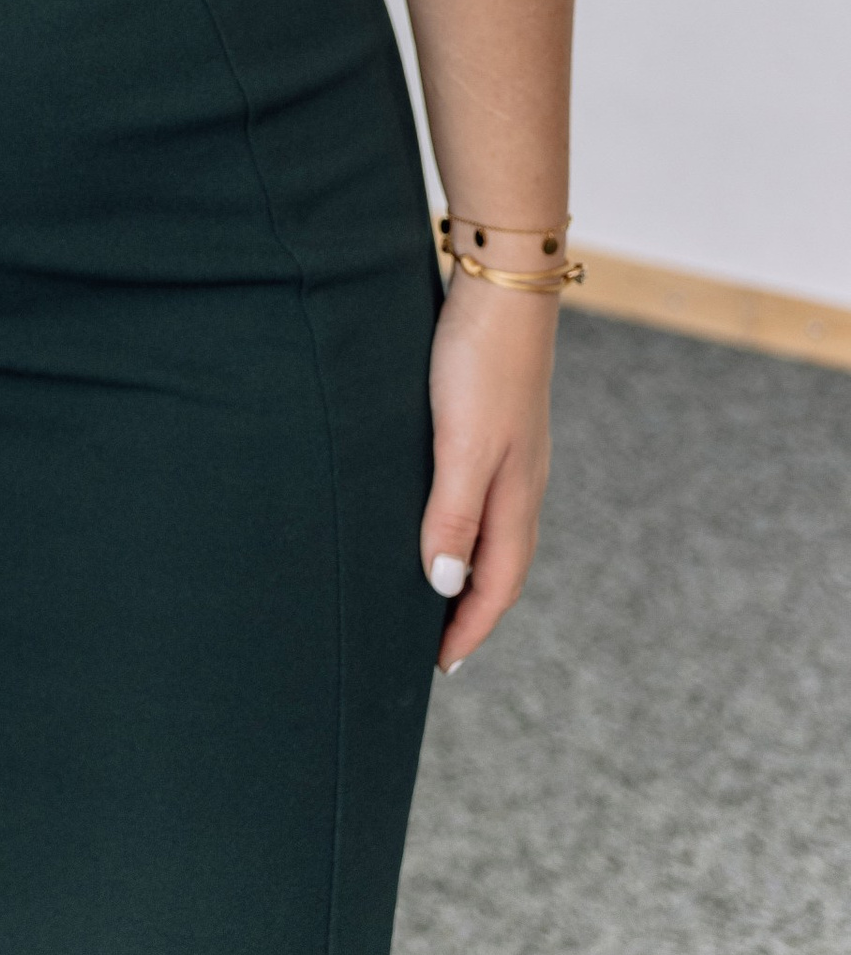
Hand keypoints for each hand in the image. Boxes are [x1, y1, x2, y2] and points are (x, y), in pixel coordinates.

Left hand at [420, 271, 557, 671]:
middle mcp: (521, 486)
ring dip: (470, 572)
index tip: (439, 669)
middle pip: (501, 568)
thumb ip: (454, 513)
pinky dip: (466, 528)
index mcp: (516, 499)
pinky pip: (484, 499)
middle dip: (471, 613)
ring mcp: (512, 456)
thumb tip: (445, 586)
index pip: (496, 588)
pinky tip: (443, 517)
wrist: (504, 286)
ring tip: (436, 596)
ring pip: (495, 535)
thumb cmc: (480, 363)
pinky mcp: (496, 427)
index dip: (468, 631)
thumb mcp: (461, 444)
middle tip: (434, 647)